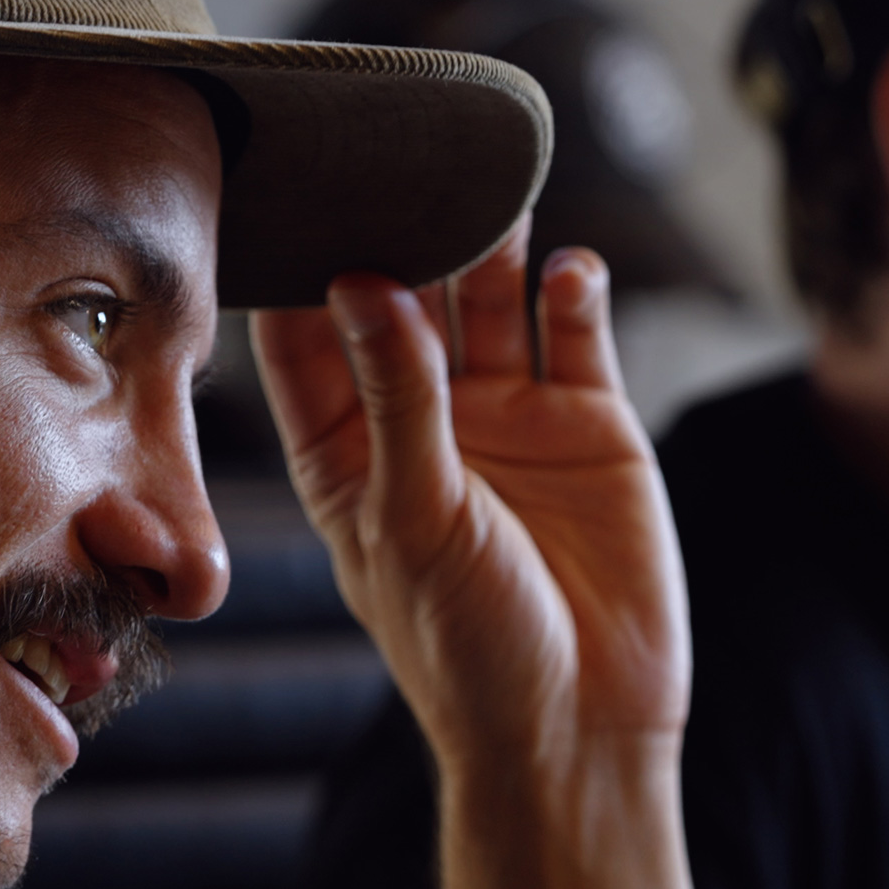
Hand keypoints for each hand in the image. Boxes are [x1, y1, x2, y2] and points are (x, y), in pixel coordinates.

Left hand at [250, 220, 688, 769]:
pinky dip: (573, 291)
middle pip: (405, 296)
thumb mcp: (414, 518)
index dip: (298, 266)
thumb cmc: (466, 649)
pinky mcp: (592, 423)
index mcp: (347, 449)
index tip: (297, 187)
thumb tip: (360, 284)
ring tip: (490, 196)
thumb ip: (396, 397)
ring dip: (489, 248)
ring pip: (491, 300)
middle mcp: (423, 418)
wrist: (582, 727)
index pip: (305, 335)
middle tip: (407, 160)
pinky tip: (568, 269)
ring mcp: (509, 415)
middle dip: (404, 231)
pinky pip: (576, 332)